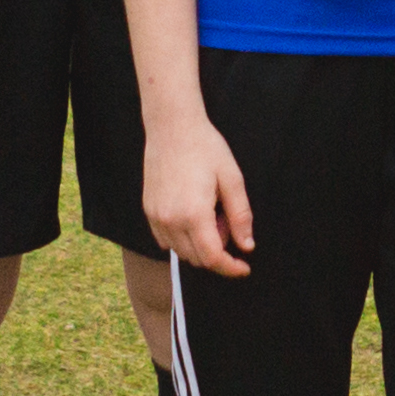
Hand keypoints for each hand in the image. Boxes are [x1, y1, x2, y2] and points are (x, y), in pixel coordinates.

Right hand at [143, 113, 253, 280]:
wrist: (172, 127)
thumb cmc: (205, 148)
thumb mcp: (232, 179)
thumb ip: (240, 216)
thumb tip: (246, 245)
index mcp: (194, 214)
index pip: (212, 257)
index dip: (230, 268)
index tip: (243, 268)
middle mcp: (171, 220)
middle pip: (196, 258)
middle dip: (217, 251)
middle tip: (226, 222)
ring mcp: (156, 216)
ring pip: (180, 251)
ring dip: (199, 245)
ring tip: (209, 214)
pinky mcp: (148, 210)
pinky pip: (165, 240)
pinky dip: (182, 239)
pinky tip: (192, 215)